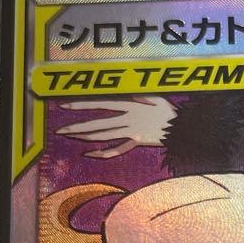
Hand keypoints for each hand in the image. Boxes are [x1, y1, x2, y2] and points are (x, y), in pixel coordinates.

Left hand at [55, 96, 176, 158]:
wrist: (183, 126)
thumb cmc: (169, 108)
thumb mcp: (153, 93)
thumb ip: (136, 91)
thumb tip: (124, 88)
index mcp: (129, 103)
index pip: (100, 103)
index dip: (81, 105)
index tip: (64, 106)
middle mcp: (128, 118)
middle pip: (98, 123)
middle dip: (77, 127)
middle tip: (60, 131)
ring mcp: (132, 132)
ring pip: (104, 136)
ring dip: (86, 138)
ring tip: (71, 138)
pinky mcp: (137, 142)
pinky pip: (117, 149)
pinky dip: (103, 152)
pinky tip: (90, 154)